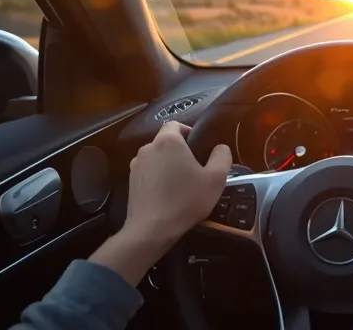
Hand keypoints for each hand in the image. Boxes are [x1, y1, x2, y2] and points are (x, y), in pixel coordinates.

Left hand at [90, 122, 230, 285]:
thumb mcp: (215, 179)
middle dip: (179, 151)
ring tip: (179, 183)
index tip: (198, 147)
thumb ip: (222, 157)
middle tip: (194, 168)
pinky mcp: (130, 182)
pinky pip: (148, 172)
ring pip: (156, 157)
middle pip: (165, 141)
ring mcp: (136, 165)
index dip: (188, 131)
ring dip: (167, 164)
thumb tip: (220, 147)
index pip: (175, 124)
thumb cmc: (186, 200)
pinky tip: (166, 194)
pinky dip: (157, 178)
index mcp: (168, 141)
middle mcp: (148, 148)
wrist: (152, 229)